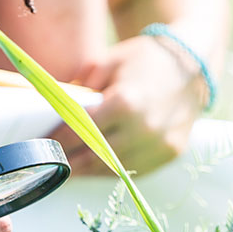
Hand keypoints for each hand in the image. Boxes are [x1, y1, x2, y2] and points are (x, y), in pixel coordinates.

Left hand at [47, 34, 205, 174]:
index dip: (57, 141)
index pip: (80, 131)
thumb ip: (81, 86)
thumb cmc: (145, 60)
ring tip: (64, 169)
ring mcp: (160, 145)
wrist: (192, 67)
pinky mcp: (170, 154)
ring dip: (85, 171)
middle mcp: (144, 128)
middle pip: (93, 155)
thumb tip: (56, 109)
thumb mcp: (108, 63)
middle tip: (45, 164)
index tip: (40, 145)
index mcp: (126, 102)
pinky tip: (92, 166)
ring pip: (112, 168)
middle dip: (66, 161)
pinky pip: (132, 170)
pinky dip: (110, 170)